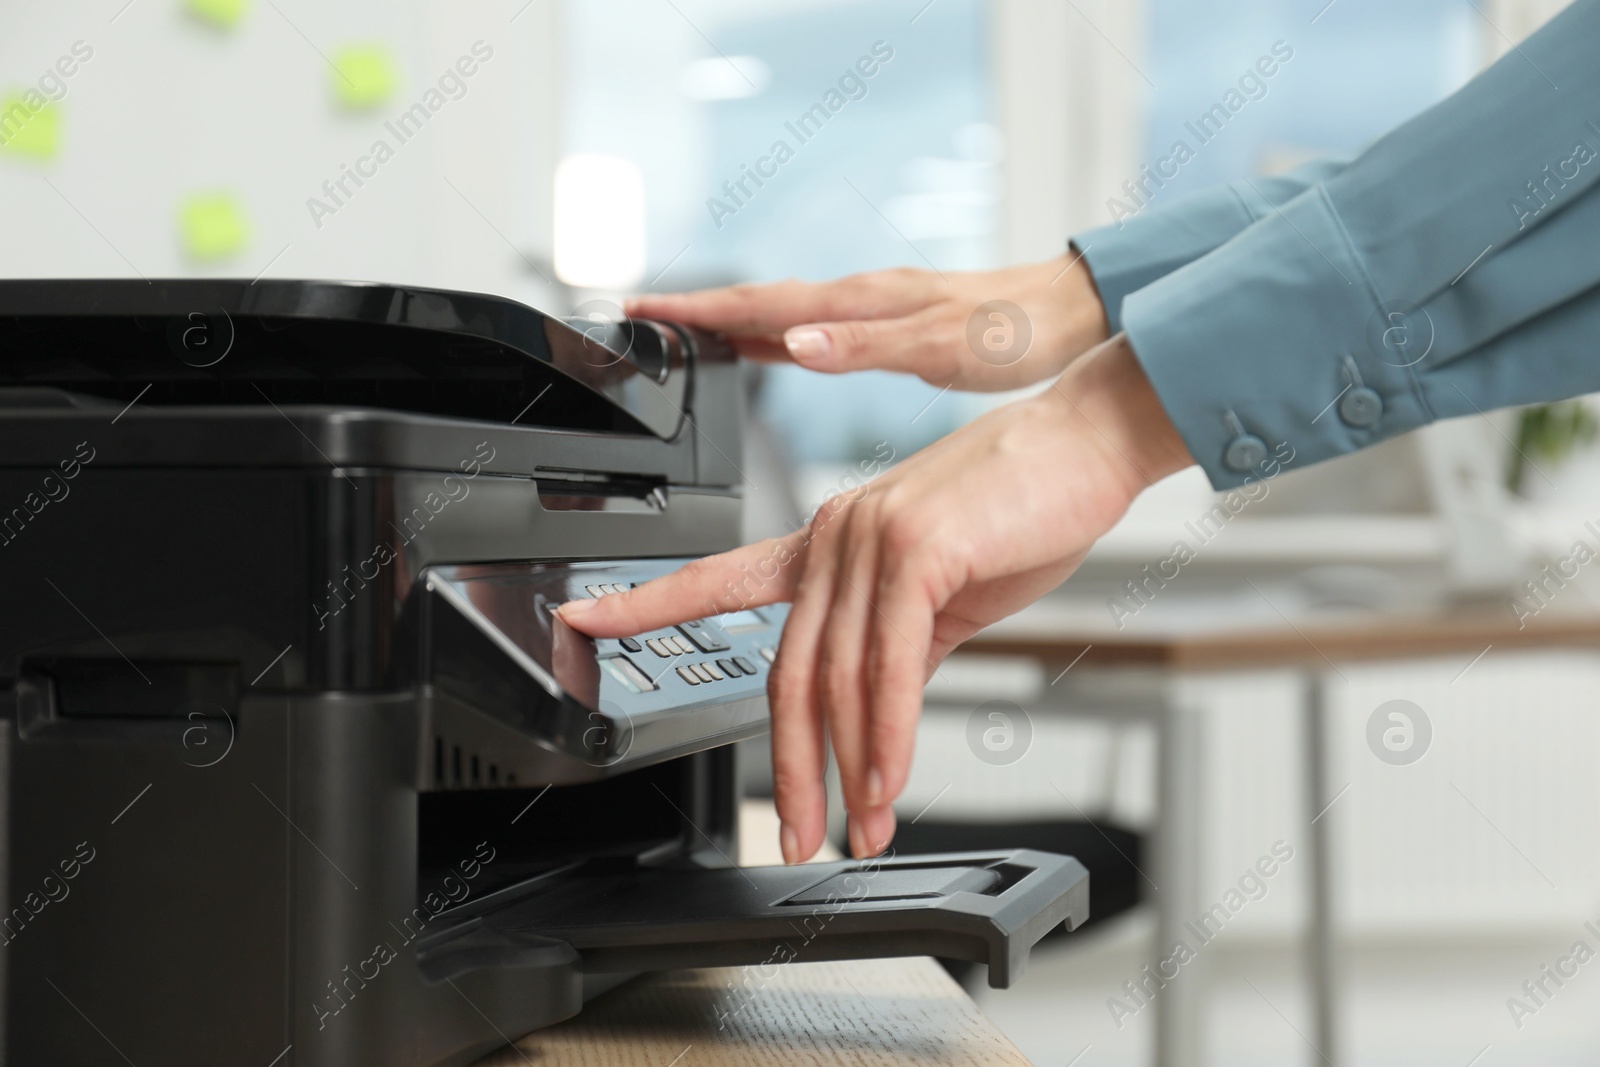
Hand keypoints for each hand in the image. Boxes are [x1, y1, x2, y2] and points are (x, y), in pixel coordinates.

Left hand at [559, 335, 1192, 862]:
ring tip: (859, 827)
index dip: (646, 601)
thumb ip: (900, 648)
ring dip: (848, 768)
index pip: (719, 578)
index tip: (584, 618)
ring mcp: (866, 539)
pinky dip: (887, 734)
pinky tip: (889, 782)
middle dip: (791, 766)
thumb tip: (877, 714)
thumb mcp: (945, 593)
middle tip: (799, 833)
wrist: (1085, 447)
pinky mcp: (914, 550)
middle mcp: (832, 537)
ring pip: (834, 677)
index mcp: (827, 542)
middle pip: (787, 670)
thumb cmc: (1021, 509)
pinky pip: (887, 664)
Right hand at [624, 252, 1108, 392]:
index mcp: (860, 304)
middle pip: (757, 304)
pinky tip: (765, 349)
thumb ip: (861, 349)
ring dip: (729, 322)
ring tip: (683, 334)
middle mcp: (858, 300)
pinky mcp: (887, 326)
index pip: (758, 304)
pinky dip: (772, 336)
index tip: (642, 308)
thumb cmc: (1013, 333)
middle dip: (696, 311)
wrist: (1066, 317)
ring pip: (780, 315)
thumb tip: (791, 346)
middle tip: (641, 320)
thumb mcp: (937, 348)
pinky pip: (811, 328)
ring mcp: (870, 311)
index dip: (696, 310)